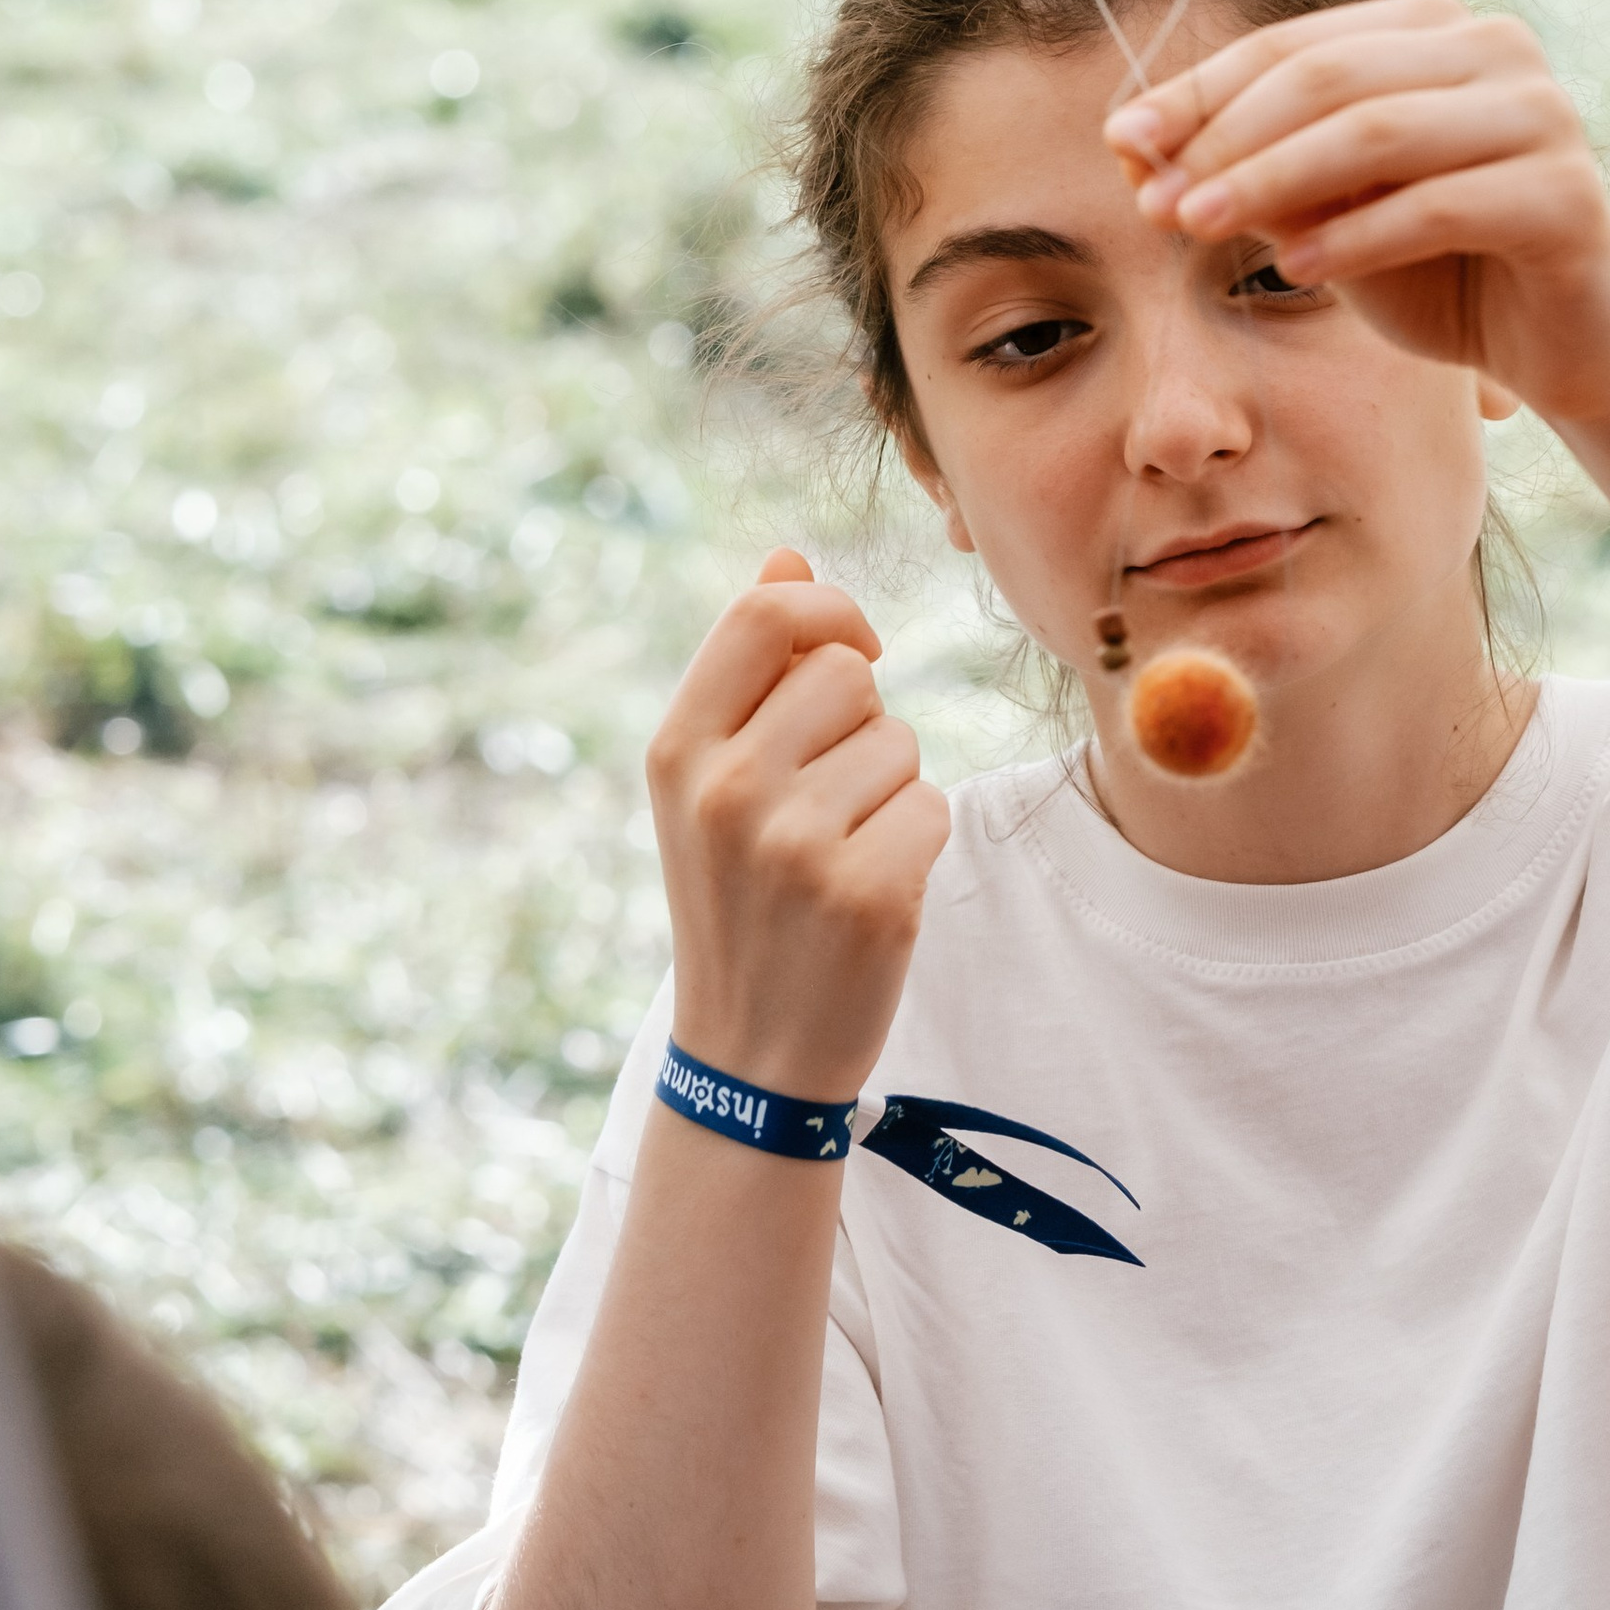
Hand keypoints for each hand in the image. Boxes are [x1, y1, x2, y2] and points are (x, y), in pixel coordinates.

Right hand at [646, 549, 948, 1105]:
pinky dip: (917, 843)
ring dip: (891, 788)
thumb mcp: (709, 785)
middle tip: (828, 796)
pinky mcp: (868, 894)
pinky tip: (870, 890)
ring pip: (900, 743)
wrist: (749, 1054)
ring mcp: (796, 846)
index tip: (853, 647)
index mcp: (676, 751)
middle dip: (861, 720)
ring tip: (840, 852)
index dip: (827, 608)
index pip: (763, 613)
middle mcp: (726, 791)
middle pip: (848, 674)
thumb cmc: (739, 899)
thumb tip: (787, 555)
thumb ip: (749, 672)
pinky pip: (933, 806)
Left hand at [1105, 0, 1609, 425]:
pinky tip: (1292, 270)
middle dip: (1226, 139)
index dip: (1199, 92)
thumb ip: (1251, 172)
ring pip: (1377, 131)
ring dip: (1272, 181)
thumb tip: (1131, 147)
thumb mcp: (1326, 215)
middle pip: (1329, 78)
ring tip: (1197, 229)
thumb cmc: (1440, 271)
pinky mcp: (1567, 192)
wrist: (1564, 350)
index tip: (1120, 142)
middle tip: (1150, 202)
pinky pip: (1438, 205)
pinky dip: (1354, 237)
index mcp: (1434, 29)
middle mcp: (1495, 47)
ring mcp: (1540, 113)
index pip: (1294, 45)